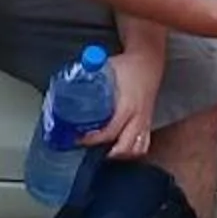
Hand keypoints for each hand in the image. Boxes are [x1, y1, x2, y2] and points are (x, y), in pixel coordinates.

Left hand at [80, 45, 164, 159]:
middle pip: (124, 147)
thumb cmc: (127, 66)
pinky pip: (143, 144)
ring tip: (105, 151)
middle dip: (106, 153)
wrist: (149, 62)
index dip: (93, 139)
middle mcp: (137, 117)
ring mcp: (145, 121)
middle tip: (90, 150)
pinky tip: (120, 148)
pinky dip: (132, 151)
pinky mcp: (148, 122)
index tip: (79, 139)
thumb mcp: (106, 69)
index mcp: (127, 106)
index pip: (110, 131)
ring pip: (136, 149)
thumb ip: (88, 78)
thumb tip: (67, 87)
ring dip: (120, 154)